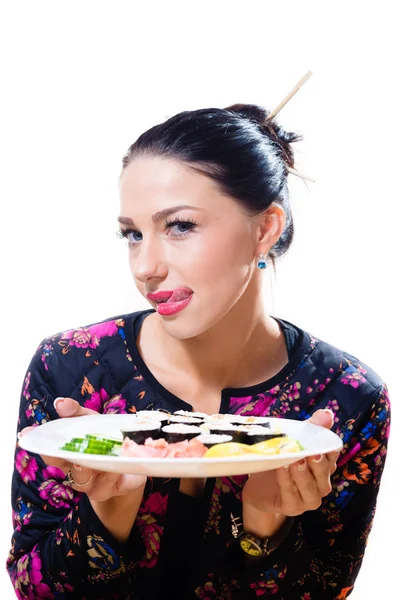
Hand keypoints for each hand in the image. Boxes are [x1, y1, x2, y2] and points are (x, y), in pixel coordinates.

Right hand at [19, 397, 146, 500]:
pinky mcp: (105, 489)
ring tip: (85, 463)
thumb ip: (77, 413)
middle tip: (54, 451)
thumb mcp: (93, 421)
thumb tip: (60, 403)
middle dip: (55, 457)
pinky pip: (104, 484)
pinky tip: (114, 468)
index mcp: (67, 449)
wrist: (131, 464)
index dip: (36, 440)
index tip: (25, 434)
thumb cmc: (106, 440)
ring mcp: (88, 481)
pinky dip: (109, 475)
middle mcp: (73, 467)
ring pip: (80, 479)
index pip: (47, 445)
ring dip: (83, 470)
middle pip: (59, 463)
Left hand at [242, 409, 339, 516]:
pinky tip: (281, 468)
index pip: (332, 454)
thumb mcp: (292, 440)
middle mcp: (321, 483)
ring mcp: (308, 498)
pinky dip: (286, 481)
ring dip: (302, 473)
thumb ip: (310, 428)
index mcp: (324, 465)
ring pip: (310, 487)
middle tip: (312, 452)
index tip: (325, 439)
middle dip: (319, 463)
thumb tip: (327, 413)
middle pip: (324, 473)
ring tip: (295, 460)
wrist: (258, 486)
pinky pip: (291, 494)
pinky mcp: (293, 508)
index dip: (330, 447)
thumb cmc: (279, 459)